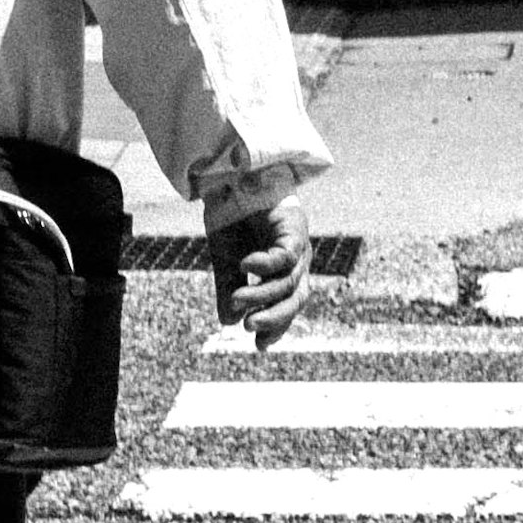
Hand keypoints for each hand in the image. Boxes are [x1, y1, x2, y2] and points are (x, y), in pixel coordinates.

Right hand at [211, 207, 314, 344]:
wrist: (233, 177)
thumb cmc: (232, 219)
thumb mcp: (225, 261)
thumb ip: (229, 289)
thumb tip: (228, 322)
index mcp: (283, 272)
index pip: (287, 306)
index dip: (277, 327)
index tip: (259, 346)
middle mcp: (296, 262)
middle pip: (295, 298)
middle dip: (276, 317)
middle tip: (250, 328)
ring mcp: (297, 244)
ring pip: (288, 280)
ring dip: (262, 294)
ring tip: (236, 299)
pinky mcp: (294, 226)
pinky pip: (285, 254)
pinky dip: (265, 264)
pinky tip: (245, 266)